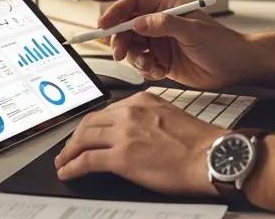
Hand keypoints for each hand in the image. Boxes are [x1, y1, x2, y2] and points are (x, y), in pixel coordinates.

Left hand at [54, 92, 220, 194]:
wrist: (210, 156)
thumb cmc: (199, 143)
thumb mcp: (170, 117)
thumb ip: (148, 119)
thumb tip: (134, 134)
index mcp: (142, 101)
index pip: (107, 110)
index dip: (91, 124)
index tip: (86, 132)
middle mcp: (129, 112)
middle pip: (89, 122)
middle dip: (75, 137)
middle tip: (69, 148)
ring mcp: (123, 134)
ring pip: (83, 140)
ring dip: (69, 152)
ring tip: (64, 162)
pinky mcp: (121, 157)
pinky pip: (86, 161)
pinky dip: (72, 167)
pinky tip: (67, 172)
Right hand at [102, 0, 252, 88]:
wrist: (234, 67)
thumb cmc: (220, 43)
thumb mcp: (192, 31)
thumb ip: (165, 25)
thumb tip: (137, 23)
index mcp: (166, 8)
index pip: (133, 4)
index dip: (116, 12)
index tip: (104, 25)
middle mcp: (160, 24)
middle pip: (127, 27)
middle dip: (120, 41)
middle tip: (120, 54)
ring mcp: (160, 43)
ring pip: (133, 49)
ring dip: (136, 59)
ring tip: (151, 66)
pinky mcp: (162, 62)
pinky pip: (143, 65)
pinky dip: (146, 71)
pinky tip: (160, 72)